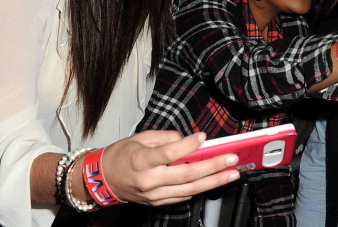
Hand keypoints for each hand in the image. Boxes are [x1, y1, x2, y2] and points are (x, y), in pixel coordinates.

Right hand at [100, 131, 239, 205]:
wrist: (103, 179)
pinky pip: (183, 196)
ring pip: (190, 189)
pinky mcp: (157, 202)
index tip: (203, 137)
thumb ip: (166, 137)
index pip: (169, 153)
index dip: (188, 145)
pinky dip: (200, 188)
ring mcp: (154, 195)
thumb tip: (188, 140)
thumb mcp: (141, 137)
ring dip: (214, 181)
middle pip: (186, 174)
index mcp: (142, 160)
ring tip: (232, 173)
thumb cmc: (122, 155)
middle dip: (213, 166)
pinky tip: (215, 181)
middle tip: (232, 158)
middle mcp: (149, 180)